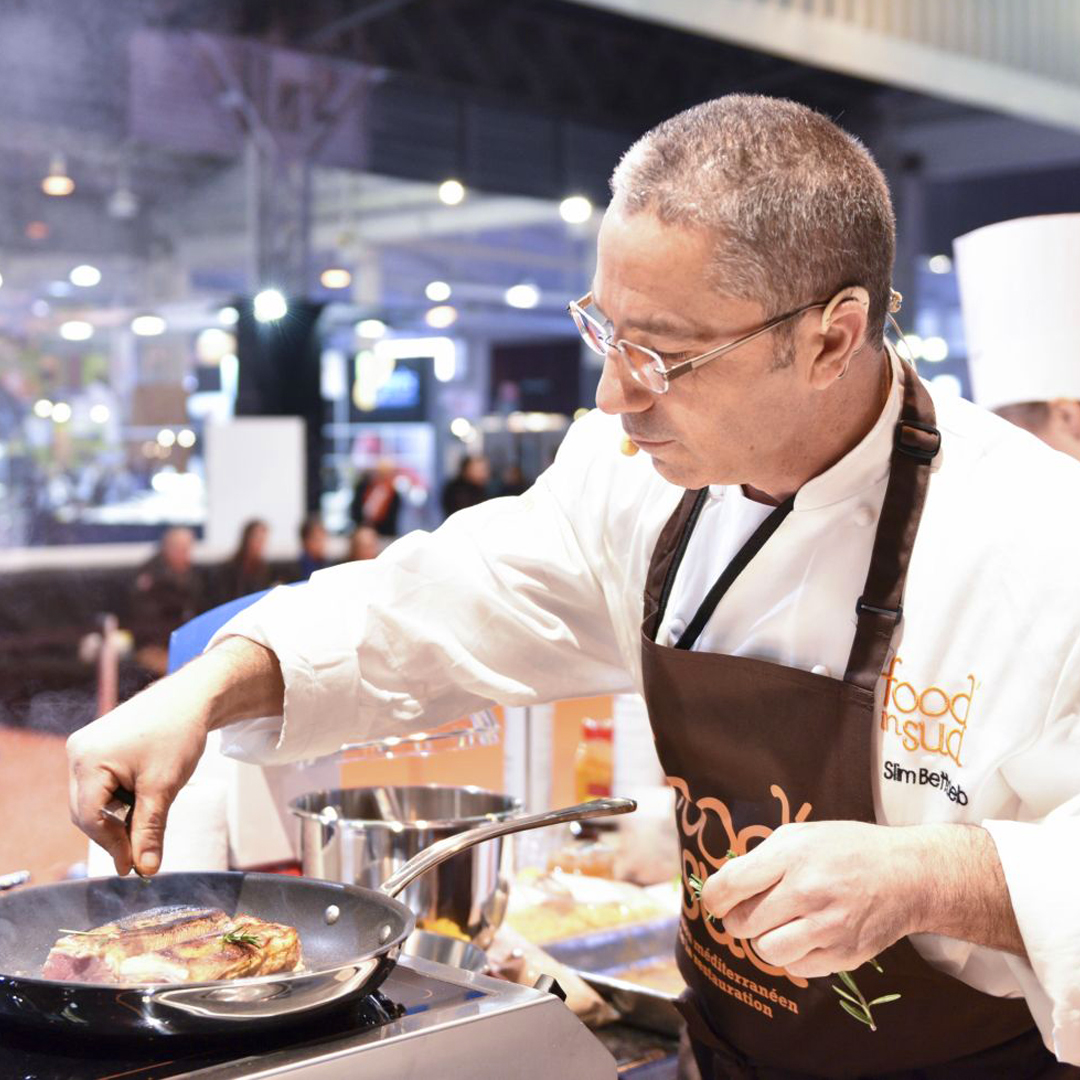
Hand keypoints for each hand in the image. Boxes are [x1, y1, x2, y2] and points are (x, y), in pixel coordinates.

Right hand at [67, 636, 285, 876]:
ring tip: (150, 814)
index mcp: (87, 760)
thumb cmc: (178, 735)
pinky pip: (102, 784)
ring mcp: (86, 747)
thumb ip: (150, 831)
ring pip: (95, 800)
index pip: (90, 818)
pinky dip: (122, 798)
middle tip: (140, 856)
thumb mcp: (163, 788)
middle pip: (87, 811)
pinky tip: (145, 796)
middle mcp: (78, 752)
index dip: (112, 846)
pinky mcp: (98, 745)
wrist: (192, 697)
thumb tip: (145, 870)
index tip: (133, 867)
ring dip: (120, 815)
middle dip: (115, 833)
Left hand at [699, 821, 922, 977]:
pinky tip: (805, 936)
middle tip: (749, 912)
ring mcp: (827, 926)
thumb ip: (761, 858)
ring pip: (765, 950)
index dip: (712, 898)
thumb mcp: (800, 835)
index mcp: (791, 855)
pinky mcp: (844, 955)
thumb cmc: (846, 850)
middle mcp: (808, 891)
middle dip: (737, 920)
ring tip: (777, 926)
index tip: (715, 901)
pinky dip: (792, 956)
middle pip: (742, 923)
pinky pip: (795, 968)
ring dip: (763, 941)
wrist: (907, 875)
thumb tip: (723, 886)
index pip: (730, 885)